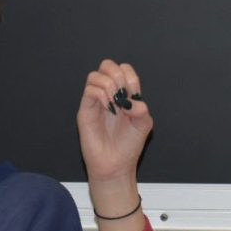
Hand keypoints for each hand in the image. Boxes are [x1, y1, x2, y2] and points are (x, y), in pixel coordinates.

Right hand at [77, 60, 152, 186]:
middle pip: (107, 66)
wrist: (115, 164)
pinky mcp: (86, 110)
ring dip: (109, 85)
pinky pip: (89, 90)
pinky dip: (101, 94)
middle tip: (122, 94)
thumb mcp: (144, 125)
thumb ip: (142, 109)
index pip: (125, 70)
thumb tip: (132, 101)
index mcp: (124, 95)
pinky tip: (109, 108)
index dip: (130, 77)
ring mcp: (96, 101)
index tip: (134, 95)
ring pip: (95, 75)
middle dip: (117, 75)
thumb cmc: (128, 146)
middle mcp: (109, 95)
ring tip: (115, 104)